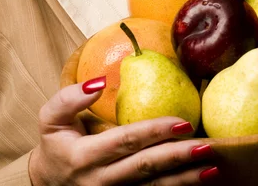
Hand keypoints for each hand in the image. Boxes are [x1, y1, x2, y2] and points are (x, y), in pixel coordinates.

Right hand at [29, 77, 219, 184]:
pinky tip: (197, 182)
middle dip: (178, 157)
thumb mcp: (50, 117)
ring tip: (211, 169)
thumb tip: (101, 81)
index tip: (181, 121)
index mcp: (84, 156)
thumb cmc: (54, 144)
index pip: (126, 141)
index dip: (154, 132)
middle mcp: (100, 181)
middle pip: (145, 168)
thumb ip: (71, 98)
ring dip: (185, 180)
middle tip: (206, 146)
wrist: (46, 183)